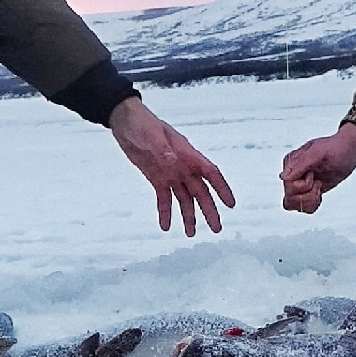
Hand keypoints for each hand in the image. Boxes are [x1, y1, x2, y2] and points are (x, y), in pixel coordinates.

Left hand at [109, 98, 235, 236]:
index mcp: (187, 154)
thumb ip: (162, 149)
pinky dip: (165, 212)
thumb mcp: (151, 135)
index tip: (230, 204)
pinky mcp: (157, 178)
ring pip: (185, 198)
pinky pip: (164, 198)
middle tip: (216, 228)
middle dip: (209, 210)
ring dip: (189, 215)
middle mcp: (183, 166)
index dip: (221, 188)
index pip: (210, 173)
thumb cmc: (142, 123)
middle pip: (200, 191)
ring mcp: (171, 174)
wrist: (125, 122)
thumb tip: (173, 162)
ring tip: (191, 233)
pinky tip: (165, 226)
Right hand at [279, 123, 355, 213]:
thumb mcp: (318, 153)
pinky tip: (319, 194)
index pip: (288, 185)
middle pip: (290, 198)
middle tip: (319, 182)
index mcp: (291, 162)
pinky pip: (303, 208)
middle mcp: (292, 174)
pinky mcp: (307, 191)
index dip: (304, 185)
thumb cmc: (335, 148)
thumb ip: (300, 165)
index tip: (314, 174)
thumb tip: (283, 177)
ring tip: (319, 187)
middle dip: (308, 194)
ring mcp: (299, 183)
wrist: (349, 152)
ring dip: (310, 200)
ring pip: (293, 205)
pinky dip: (312, 204)